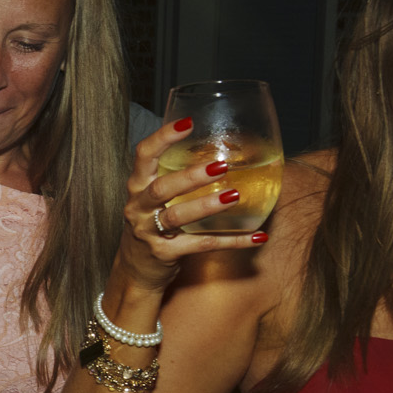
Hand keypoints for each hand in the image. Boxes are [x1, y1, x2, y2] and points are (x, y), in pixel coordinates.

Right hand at [118, 117, 269, 290]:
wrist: (136, 269)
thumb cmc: (152, 224)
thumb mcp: (155, 197)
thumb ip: (177, 177)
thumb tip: (222, 150)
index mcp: (138, 186)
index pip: (144, 155)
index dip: (163, 138)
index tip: (188, 123)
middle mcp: (139, 207)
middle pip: (160, 188)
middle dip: (190, 176)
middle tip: (220, 166)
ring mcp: (149, 232)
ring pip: (177, 217)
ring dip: (205, 206)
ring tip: (233, 197)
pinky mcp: (165, 253)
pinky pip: (201, 245)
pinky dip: (232, 241)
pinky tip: (256, 237)